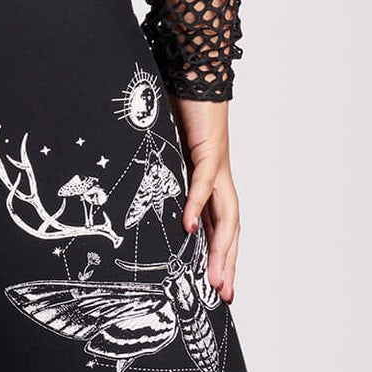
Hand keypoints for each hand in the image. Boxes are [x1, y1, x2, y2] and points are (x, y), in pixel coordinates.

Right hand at [172, 94, 239, 303]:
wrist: (196, 76)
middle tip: (223, 295)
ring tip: (214, 276)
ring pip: (226, 216)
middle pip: (229, 231)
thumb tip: (142, 200)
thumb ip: (163, 179)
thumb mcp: (167, 156)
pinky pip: (204, 184)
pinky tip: (188, 227)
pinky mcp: (210, 150)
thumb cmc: (181, 112)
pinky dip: (197, 205)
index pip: (219, 229)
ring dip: (221, 248)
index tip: (219, 288)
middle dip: (227, 265)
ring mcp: (218, 167)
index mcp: (211, 184)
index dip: (221, 258)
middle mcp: (220, 180)